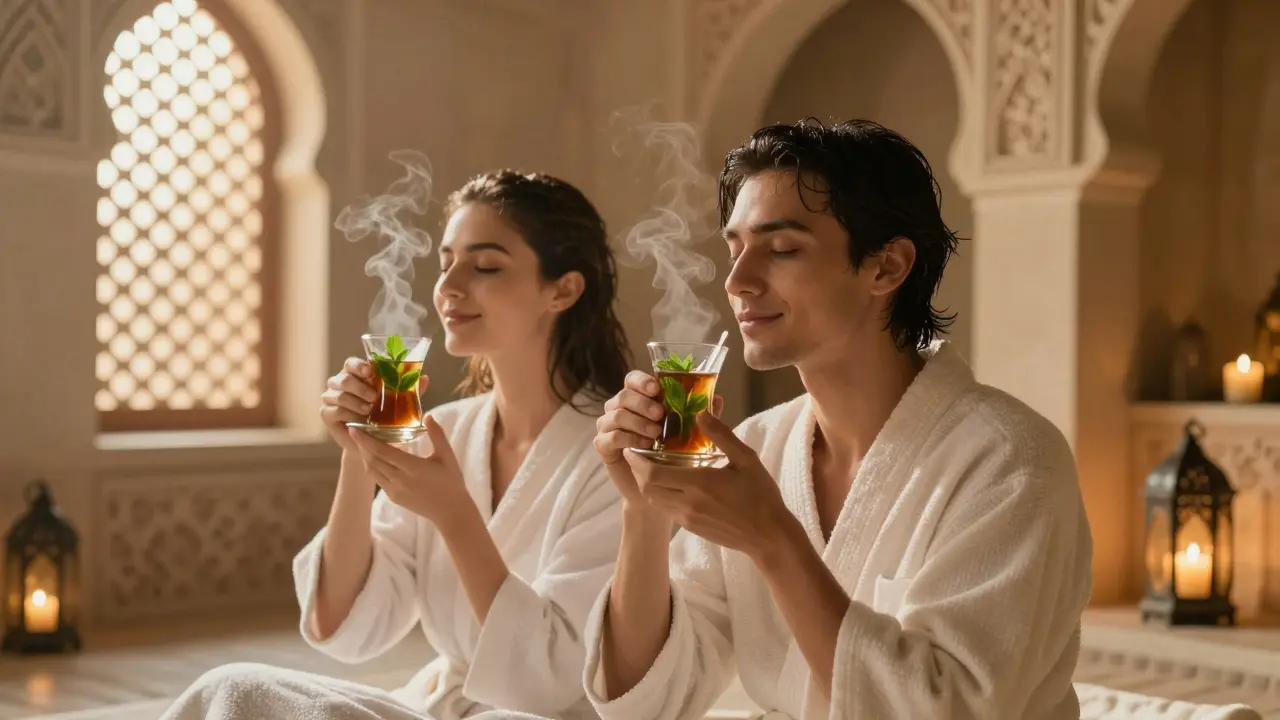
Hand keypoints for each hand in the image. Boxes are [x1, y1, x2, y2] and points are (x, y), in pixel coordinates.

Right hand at [321, 358, 430, 451]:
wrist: (372, 443)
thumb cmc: (384, 417)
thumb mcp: (398, 403)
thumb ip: (409, 390)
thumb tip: (425, 378)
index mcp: (355, 375)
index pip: (351, 363)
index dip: (359, 365)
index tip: (370, 371)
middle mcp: (339, 383)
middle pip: (343, 378)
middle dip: (359, 387)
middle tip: (374, 398)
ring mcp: (331, 398)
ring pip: (339, 394)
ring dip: (355, 402)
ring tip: (368, 411)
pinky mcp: (326, 414)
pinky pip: (334, 411)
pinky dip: (347, 415)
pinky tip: (358, 420)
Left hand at [347, 416, 468, 527]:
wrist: (450, 511)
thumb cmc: (451, 481)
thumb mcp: (447, 456)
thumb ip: (437, 434)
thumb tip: (427, 415)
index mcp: (412, 467)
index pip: (382, 451)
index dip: (366, 439)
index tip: (354, 428)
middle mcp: (399, 479)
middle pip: (372, 459)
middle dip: (361, 445)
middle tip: (355, 432)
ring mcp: (394, 490)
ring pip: (372, 470)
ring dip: (365, 456)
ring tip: (362, 443)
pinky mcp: (393, 497)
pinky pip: (378, 479)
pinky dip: (373, 467)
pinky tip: (375, 458)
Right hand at [594, 371, 722, 504]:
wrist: (660, 488)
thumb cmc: (675, 455)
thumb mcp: (693, 434)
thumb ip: (702, 416)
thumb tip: (718, 399)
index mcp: (639, 399)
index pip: (633, 380)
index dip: (642, 381)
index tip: (656, 388)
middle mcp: (621, 408)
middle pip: (624, 395)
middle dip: (642, 403)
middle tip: (660, 414)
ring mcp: (609, 426)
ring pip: (616, 414)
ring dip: (637, 422)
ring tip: (656, 434)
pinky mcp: (604, 446)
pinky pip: (610, 436)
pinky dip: (627, 438)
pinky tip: (643, 446)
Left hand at [624, 412, 792, 559]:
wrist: (769, 536)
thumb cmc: (761, 495)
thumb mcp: (746, 459)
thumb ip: (721, 435)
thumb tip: (701, 413)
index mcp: (700, 483)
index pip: (654, 473)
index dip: (638, 461)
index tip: (632, 447)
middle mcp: (688, 503)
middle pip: (648, 488)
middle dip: (638, 472)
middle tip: (638, 455)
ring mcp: (688, 519)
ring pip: (654, 501)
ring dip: (647, 484)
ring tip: (650, 467)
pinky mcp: (691, 528)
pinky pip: (667, 510)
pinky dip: (661, 495)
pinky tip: (670, 484)